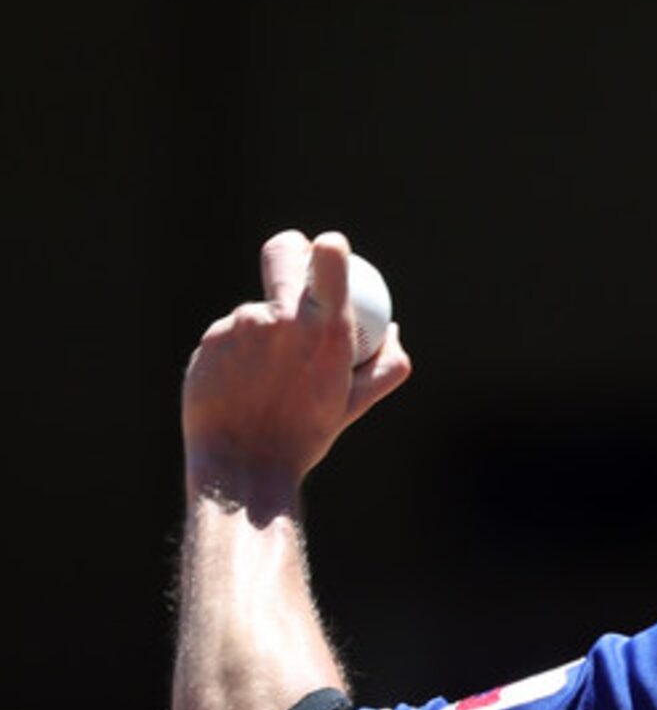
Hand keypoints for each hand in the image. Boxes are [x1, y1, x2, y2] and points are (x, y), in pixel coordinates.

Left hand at [182, 230, 411, 499]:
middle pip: (281, 252)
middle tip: (294, 265)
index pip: (327, 256)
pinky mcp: (211, 339)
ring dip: (266, 326)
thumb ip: (387, 366)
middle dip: (291, 249)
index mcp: (326, 331)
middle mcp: (282, 319)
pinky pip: (231, 333)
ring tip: (268, 373)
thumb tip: (393, 330)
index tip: (329, 251)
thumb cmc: (305, 436)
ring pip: (258, 308)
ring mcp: (240, 325)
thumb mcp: (354, 404)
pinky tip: (243, 382)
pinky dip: (240, 349)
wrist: (243, 463)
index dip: (328, 247)